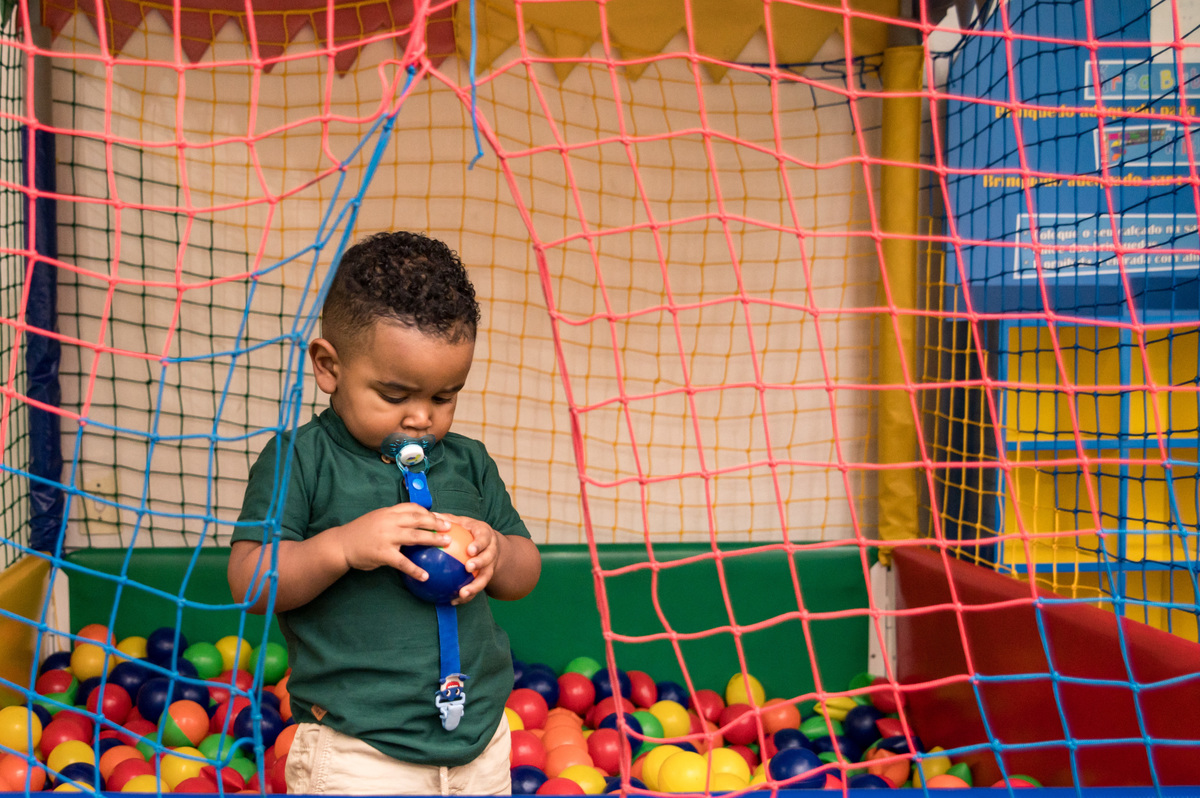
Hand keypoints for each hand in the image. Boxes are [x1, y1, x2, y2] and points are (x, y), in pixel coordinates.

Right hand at [333, 503, 451, 582]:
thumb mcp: (376, 519)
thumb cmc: (360, 533)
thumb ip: (393, 520)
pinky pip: (403, 562)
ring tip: (446, 544)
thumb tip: (413, 523)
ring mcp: (386, 537)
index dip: (428, 512)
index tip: (441, 516)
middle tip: (450, 527)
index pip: (412, 508)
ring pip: (415, 536)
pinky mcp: (383, 554)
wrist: (341, 545)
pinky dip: (415, 570)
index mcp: (388, 512)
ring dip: (433, 539)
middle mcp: (389, 521)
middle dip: (436, 522)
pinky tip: (425, 576)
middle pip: (418, 519)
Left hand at [437, 513, 502, 604]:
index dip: (479, 545)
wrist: (491, 545)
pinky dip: (467, 596)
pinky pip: (477, 588)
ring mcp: (490, 566)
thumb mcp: (464, 522)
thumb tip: (430, 515)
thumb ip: (449, 520)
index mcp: (485, 535)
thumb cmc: (471, 532)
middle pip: (488, 558)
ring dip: (475, 586)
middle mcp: (491, 551)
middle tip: (468, 568)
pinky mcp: (485, 578)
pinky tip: (453, 601)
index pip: (484, 539)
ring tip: (462, 593)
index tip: (470, 550)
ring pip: (485, 577)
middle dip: (480, 563)